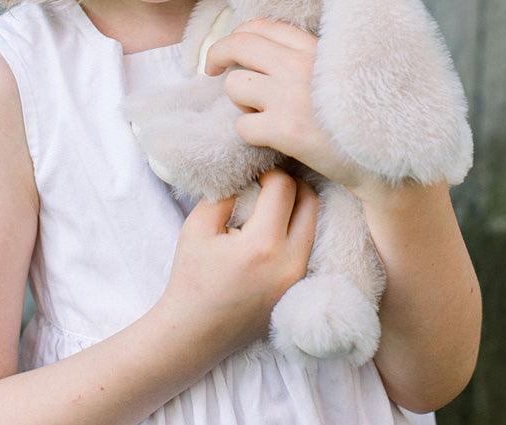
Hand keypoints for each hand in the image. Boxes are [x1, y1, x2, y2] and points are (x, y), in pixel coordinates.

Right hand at [161, 169, 318, 355]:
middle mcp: (290, 262)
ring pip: (314, 222)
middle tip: (266, 183)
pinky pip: (308, 245)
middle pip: (310, 200)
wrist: (194, 333)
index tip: (252, 175)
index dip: (268, 172)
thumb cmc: (192, 278)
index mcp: (263, 245)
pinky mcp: (300, 288)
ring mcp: (299, 278)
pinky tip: (274, 227)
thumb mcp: (198, 226)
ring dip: (295, 205)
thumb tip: (249, 172)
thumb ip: (225, 192)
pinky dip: (296, 228)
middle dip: (289, 183)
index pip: (284, 187)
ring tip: (269, 203)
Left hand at [205, 20, 369, 190]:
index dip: (237, 34)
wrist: (383, 160)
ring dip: (240, 102)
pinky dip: (251, 134)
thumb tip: (261, 44)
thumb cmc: (358, 117)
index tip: (230, 50)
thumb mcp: (339, 70)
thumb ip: (306, 55)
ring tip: (262, 113)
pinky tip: (270, 139)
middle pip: (237, 45)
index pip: (261, 25)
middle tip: (210, 69)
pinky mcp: (284, 130)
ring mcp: (290, 96)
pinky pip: (242, 125)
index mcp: (314, 47)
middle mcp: (299, 65)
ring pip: (233, 86)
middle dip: (216, 55)